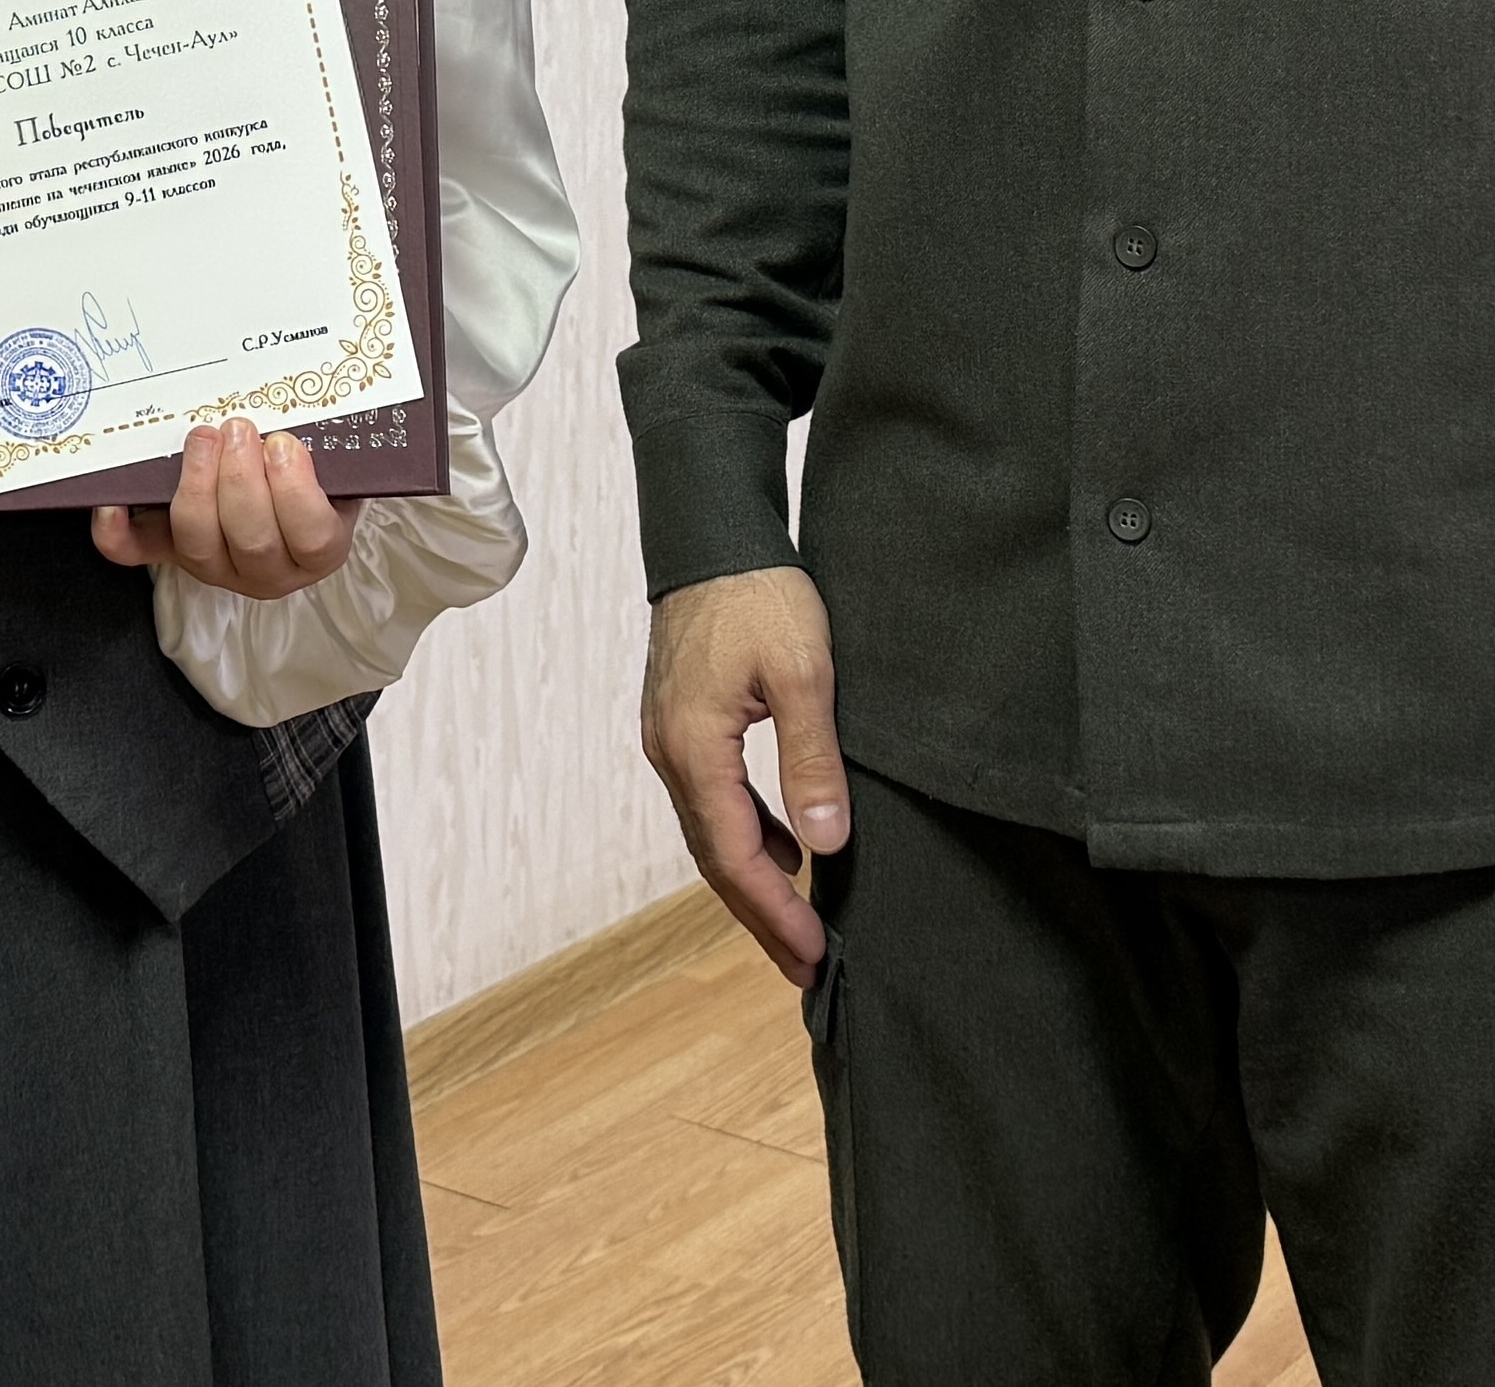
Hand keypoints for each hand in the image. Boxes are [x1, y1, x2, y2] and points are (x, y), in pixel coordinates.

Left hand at [92, 419, 364, 595]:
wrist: (285, 490)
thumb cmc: (314, 471)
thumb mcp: (336, 460)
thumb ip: (327, 442)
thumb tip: (309, 401)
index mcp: (318, 549)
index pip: (311, 536)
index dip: (294, 491)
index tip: (282, 443)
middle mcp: (267, 570)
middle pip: (252, 542)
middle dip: (240, 480)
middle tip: (237, 429)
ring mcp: (215, 566)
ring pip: (199, 546)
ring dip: (197, 487)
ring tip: (203, 438)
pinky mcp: (169, 555)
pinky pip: (136, 552)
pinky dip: (117, 531)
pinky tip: (113, 501)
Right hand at [641, 567, 848, 986]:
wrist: (712, 530)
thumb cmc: (760, 592)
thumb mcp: (806, 675)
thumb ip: (812, 762)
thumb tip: (825, 843)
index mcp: (694, 748)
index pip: (734, 857)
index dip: (775, 912)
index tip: (814, 953)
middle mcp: (670, 753)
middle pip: (714, 858)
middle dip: (761, 915)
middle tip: (805, 965)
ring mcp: (669, 738)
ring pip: (709, 831)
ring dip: (752, 881)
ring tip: (798, 922)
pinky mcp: (680, 722)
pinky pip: (710, 798)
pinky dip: (745, 835)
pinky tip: (783, 847)